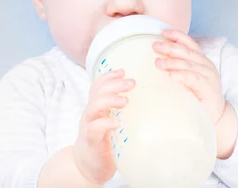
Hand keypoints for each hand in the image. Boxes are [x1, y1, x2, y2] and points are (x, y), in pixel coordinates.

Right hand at [72, 69, 134, 185]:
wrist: (89, 166)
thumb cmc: (105, 141)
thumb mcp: (113, 121)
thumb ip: (123, 111)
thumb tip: (149, 99)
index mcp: (97, 107)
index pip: (99, 85)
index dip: (109, 76)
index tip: (123, 70)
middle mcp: (91, 114)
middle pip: (97, 92)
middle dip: (114, 84)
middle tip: (132, 82)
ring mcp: (88, 127)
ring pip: (93, 107)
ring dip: (109, 100)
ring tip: (125, 101)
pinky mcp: (91, 142)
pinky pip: (94, 129)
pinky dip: (104, 124)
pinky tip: (114, 123)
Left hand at [153, 29, 225, 124]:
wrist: (216, 114)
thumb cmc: (198, 95)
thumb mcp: (188, 78)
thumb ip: (179, 67)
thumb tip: (156, 59)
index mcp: (201, 60)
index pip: (190, 44)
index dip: (177, 36)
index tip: (163, 32)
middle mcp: (206, 65)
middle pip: (187, 52)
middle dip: (170, 47)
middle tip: (155, 46)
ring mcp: (208, 76)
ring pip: (189, 64)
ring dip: (172, 62)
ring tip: (158, 63)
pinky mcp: (208, 88)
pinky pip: (193, 78)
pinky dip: (181, 75)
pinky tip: (171, 75)